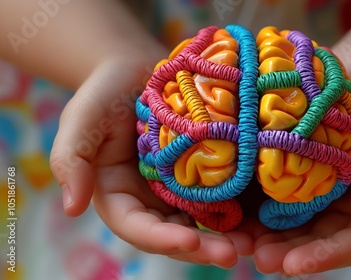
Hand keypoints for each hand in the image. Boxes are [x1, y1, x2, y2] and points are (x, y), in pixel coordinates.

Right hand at [49, 55, 254, 267]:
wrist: (139, 73)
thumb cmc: (106, 93)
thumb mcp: (82, 120)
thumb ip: (72, 159)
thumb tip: (72, 207)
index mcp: (119, 197)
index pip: (137, 227)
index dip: (162, 238)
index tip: (191, 241)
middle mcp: (150, 201)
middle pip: (174, 233)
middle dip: (201, 247)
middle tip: (232, 255)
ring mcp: (177, 190)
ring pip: (201, 222)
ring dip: (225, 238)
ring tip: (252, 245)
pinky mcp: (202, 176)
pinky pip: (220, 198)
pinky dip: (237, 212)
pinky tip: (259, 218)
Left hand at [252, 56, 350, 275]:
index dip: (326, 256)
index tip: (294, 266)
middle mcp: (343, 205)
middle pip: (315, 239)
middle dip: (287, 253)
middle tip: (258, 259)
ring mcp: (315, 191)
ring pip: (289, 224)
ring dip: (263, 237)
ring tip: (235, 244)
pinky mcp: (292, 171)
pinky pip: (271, 194)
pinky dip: (251, 207)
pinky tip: (228, 213)